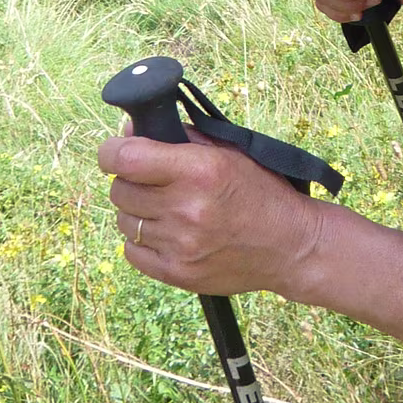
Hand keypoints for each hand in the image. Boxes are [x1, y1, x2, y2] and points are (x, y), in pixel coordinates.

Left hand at [98, 131, 325, 297]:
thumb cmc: (262, 191)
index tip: (116, 150)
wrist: (290, 245)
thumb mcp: (230, 152)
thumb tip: (129, 130)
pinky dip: (142, 240)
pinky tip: (167, 232)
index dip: (112, 151)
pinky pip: (132, 251)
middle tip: (153, 181)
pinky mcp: (177, 273)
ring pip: (124, 220)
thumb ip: (181, 137)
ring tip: (166, 208)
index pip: (124, 158)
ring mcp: (180, 244)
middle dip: (130, 180)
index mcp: (199, 170)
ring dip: (137, 211)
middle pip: (119, 190)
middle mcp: (186, 208)